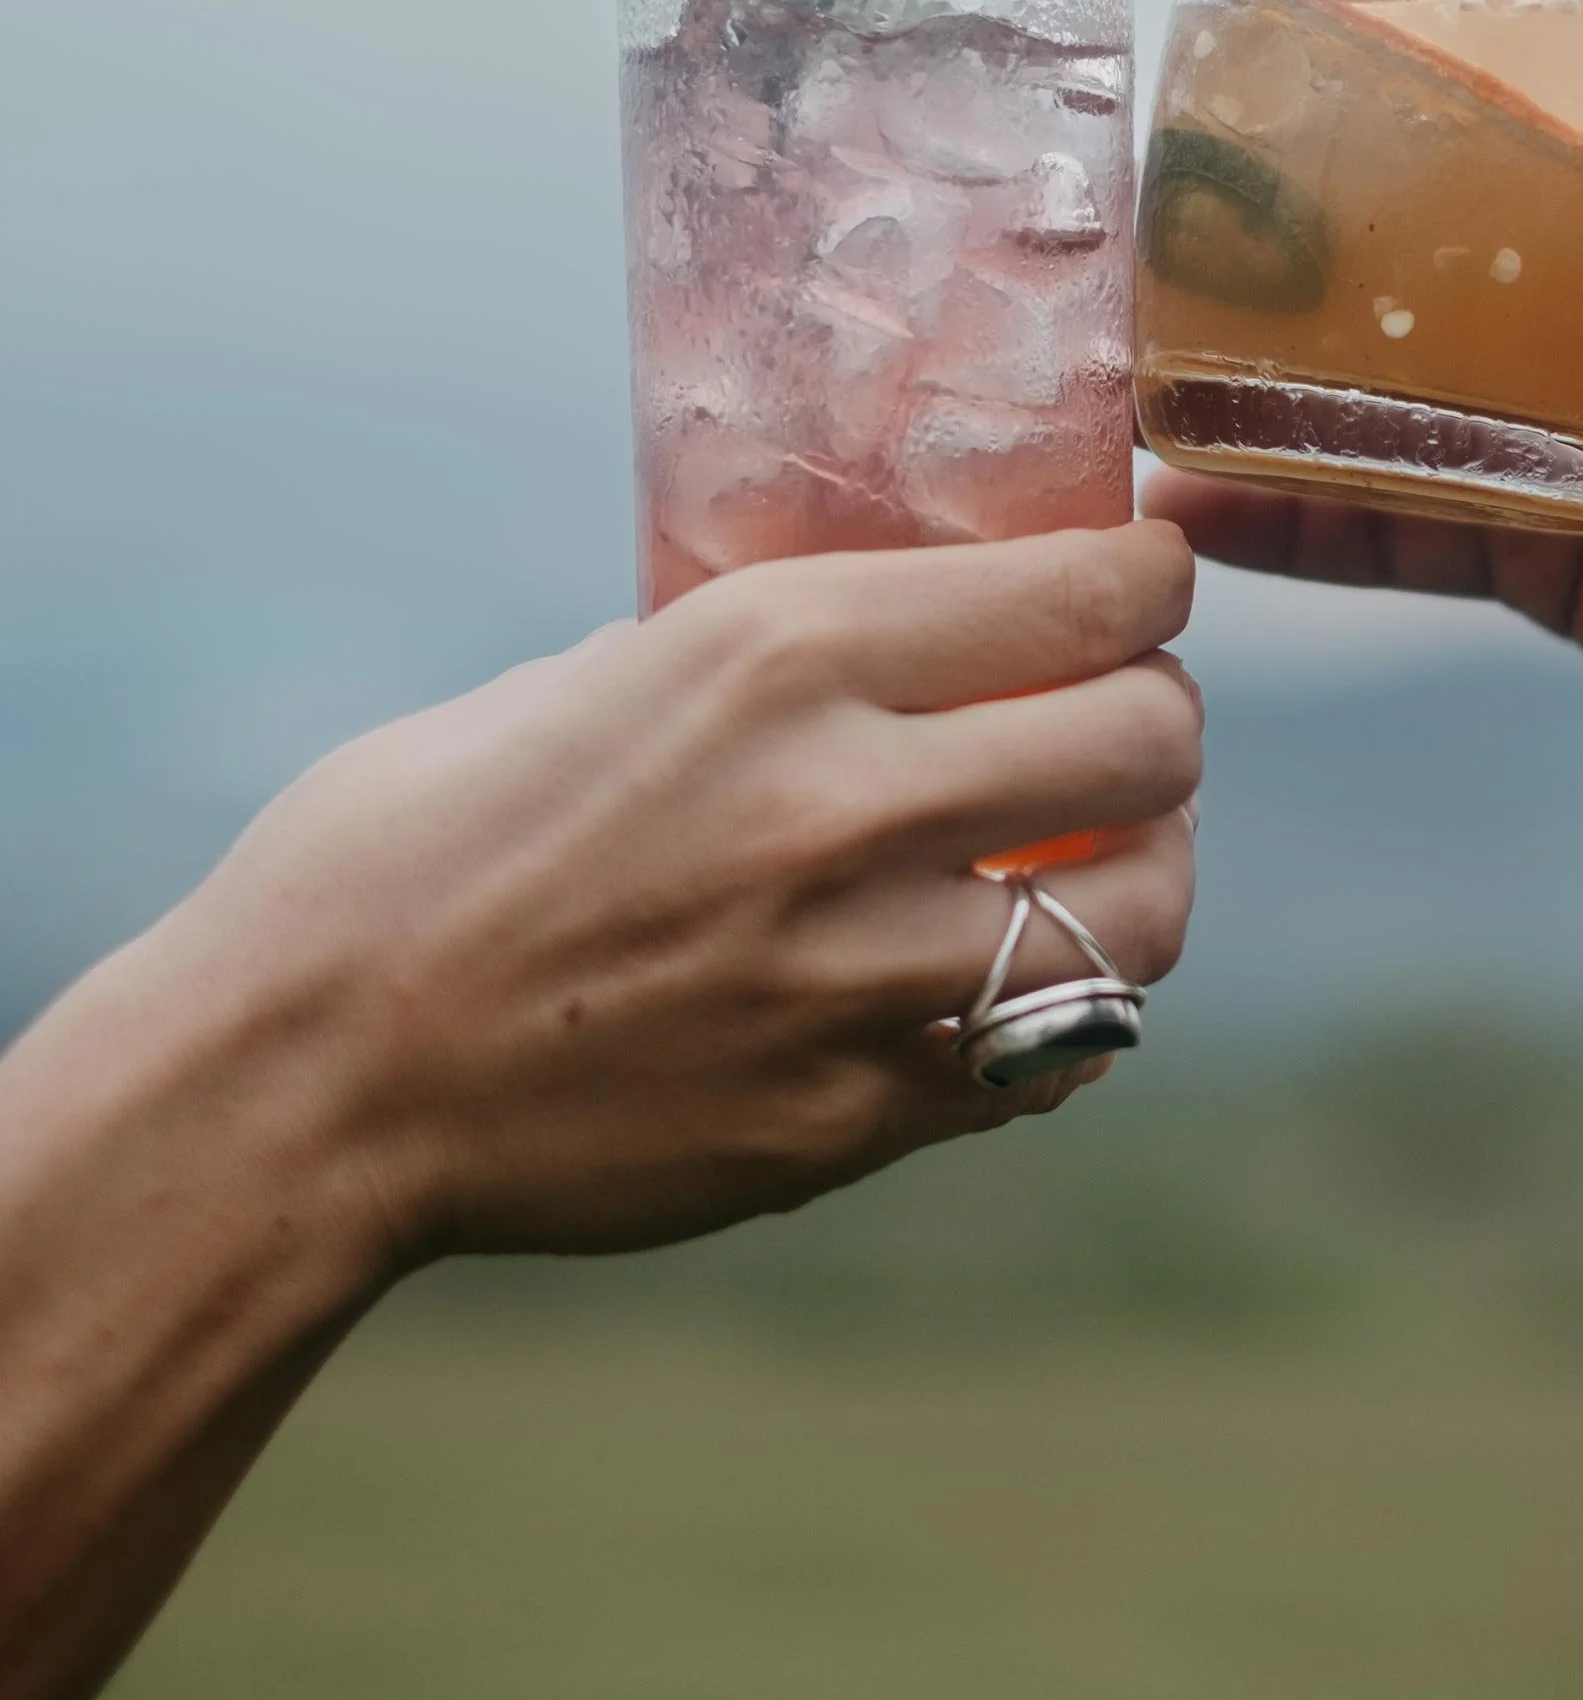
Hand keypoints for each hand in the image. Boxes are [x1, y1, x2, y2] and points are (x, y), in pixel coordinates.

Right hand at [143, 521, 1202, 1269]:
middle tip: (1116, 722)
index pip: (1093, 590)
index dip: (1148, 579)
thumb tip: (904, 633)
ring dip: (1145, 871)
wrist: (309, 1078)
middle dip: (1155, 717)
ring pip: (1147, 912)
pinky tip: (1006, 983)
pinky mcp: (851, 1120)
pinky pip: (1051, 1054)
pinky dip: (1059, 1011)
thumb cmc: (413, 844)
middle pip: (1153, 738)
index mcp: (778, 652)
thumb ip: (766, 655)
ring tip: (1096, 859)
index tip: (1143, 583)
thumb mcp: (596, 671)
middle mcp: (844, 803)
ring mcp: (861, 979)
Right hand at [1144, 97, 1582, 849]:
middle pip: (1425, 232)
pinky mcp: (1551, 552)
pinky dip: (1296, 521)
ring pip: (1383, 380)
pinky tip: (1193, 507)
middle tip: (1159, 202)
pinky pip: (1398, 526)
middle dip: (1298, 220)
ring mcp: (1569, 421)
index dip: (1426, 54)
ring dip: (1265, 372)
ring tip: (1132, 350)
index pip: (1546, 82)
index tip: (1287, 26)